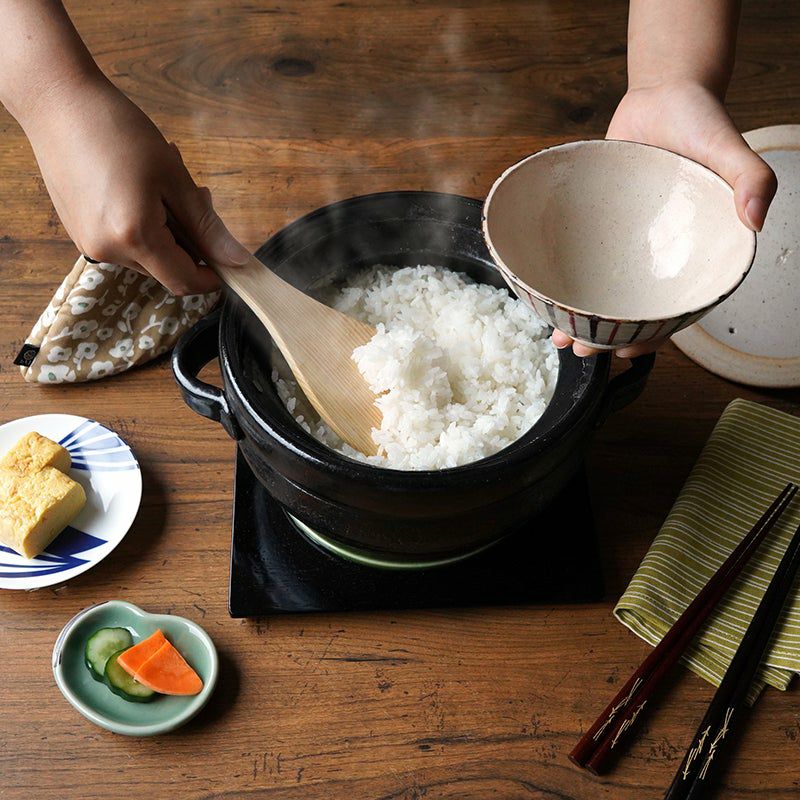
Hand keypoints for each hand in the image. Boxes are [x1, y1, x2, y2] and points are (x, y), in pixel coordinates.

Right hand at [25, 75, 248, 294]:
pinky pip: (124, 242)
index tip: (229, 258)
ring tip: (164, 184)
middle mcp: (108, 250)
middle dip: (190, 243)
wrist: (56, 102)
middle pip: (166, 268)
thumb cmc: (118, 131)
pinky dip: (143, 224)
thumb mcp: (174, 178)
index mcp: (134, 238)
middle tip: (198, 196)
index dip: (211, 277)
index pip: (183, 280)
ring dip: (168, 231)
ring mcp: (89, 242)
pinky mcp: (79, 231)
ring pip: (146, 255)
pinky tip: (141, 187)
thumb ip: (206, 226)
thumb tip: (237, 260)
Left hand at [553, 80, 777, 357]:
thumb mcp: (730, 145)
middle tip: (582, 350)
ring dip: (581, 319)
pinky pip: (580, 260)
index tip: (627, 351)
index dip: (653, 335)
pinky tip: (543, 297)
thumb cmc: (702, 120)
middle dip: (606, 337)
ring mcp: (625, 244)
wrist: (663, 94)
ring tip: (559, 337)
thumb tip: (755, 220)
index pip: (673, 307)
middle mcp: (656, 254)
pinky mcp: (598, 227)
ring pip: (602, 292)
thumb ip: (751, 177)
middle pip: (631, 309)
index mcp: (691, 251)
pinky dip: (562, 281)